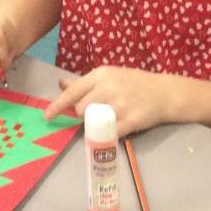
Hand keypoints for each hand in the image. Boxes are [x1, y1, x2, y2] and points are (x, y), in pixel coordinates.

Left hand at [44, 65, 181, 132]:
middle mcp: (108, 87)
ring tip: (108, 120)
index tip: (47, 116)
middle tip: (96, 115)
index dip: (58, 106)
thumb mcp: (108, 77)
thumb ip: (84, 83)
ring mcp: (120, 104)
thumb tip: (61, 84)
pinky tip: (115, 130)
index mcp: (101, 75)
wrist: (163, 93)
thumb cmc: (134, 84)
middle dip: (84, 116)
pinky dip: (109, 135)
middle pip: (81, 110)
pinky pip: (111, 133)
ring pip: (94, 122)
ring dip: (96, 126)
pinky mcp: (130, 120)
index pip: (73, 92)